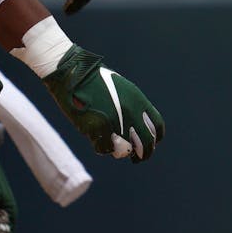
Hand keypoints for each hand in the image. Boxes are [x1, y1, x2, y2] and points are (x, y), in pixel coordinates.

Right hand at [42, 45, 163, 162]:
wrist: (74, 74)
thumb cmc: (95, 81)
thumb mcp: (121, 89)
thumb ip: (131, 107)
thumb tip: (137, 129)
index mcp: (138, 100)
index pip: (157, 126)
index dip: (155, 139)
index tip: (151, 144)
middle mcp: (130, 111)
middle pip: (146, 143)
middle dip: (143, 154)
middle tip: (137, 158)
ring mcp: (115, 121)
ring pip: (124, 149)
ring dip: (120, 151)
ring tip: (113, 144)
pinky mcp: (97, 128)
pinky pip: (105, 148)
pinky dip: (102, 147)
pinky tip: (96, 138)